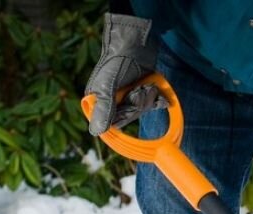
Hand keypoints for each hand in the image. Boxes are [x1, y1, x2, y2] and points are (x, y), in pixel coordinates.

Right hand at [84, 13, 166, 135]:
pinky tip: (153, 86)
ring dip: (147, 97)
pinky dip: (156, 97)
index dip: (124, 116)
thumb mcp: (108, 86)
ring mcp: (129, 97)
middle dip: (137, 103)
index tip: (131, 105)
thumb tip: (96, 132)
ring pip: (142, 109)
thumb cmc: (117, 62)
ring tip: (144, 83)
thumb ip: (104, 109)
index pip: (112, 123)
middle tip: (138, 88)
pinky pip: (152, 104)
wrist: (136, 43)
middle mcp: (113, 101)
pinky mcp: (142, 92)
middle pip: (130, 116)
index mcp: (99, 101)